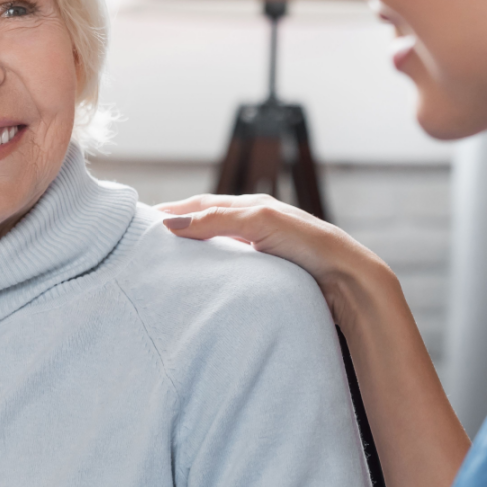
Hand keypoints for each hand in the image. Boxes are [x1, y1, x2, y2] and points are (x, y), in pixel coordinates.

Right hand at [155, 194, 389, 319]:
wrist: (348, 280)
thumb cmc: (310, 245)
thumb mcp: (260, 222)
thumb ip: (217, 219)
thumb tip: (170, 223)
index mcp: (251, 206)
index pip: (200, 205)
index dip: (171, 211)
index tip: (139, 222)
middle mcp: (253, 225)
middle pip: (204, 223)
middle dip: (175, 228)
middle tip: (142, 243)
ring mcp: (258, 250)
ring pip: (213, 247)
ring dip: (189, 251)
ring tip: (163, 263)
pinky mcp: (265, 274)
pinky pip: (226, 268)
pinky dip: (206, 270)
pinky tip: (198, 282)